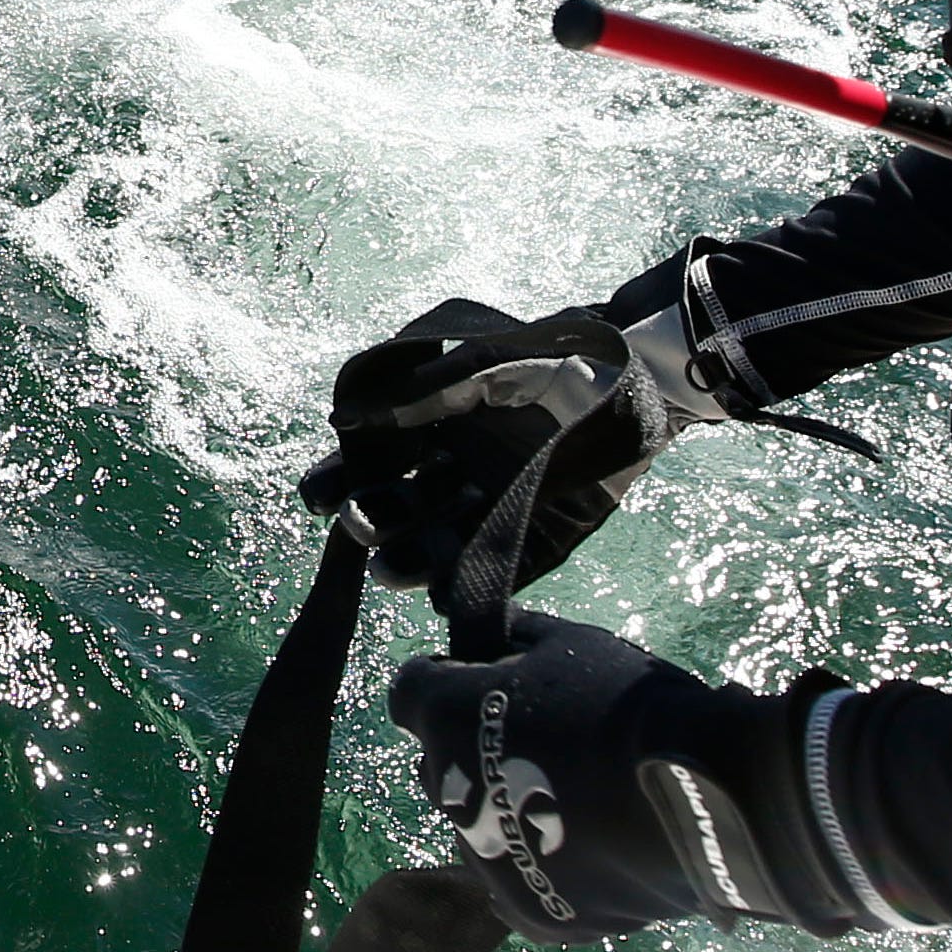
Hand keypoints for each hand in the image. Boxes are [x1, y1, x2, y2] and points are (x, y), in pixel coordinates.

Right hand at [301, 299, 687, 639]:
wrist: (632, 372)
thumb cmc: (549, 355)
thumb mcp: (476, 362)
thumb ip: (416, 389)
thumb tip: (344, 419)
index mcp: (435, 428)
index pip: (374, 461)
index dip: (342, 479)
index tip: (319, 496)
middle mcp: (459, 473)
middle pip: (402, 509)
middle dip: (376, 521)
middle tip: (360, 527)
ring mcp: (500, 506)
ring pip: (444, 544)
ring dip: (414, 559)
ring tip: (393, 568)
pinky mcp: (545, 536)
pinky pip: (505, 568)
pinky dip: (474, 585)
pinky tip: (445, 595)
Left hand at [388, 613, 866, 944]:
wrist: (699, 797)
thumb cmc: (628, 706)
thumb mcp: (571, 642)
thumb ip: (520, 637)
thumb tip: (500, 634)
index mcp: (444, 719)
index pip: (411, 691)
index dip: (445, 680)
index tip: (484, 681)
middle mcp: (448, 794)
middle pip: (440, 764)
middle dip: (471, 748)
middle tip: (538, 739)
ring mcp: (487, 861)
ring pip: (477, 828)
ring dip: (505, 811)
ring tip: (573, 800)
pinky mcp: (533, 911)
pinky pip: (521, 886)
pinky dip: (544, 868)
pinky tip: (588, 848)